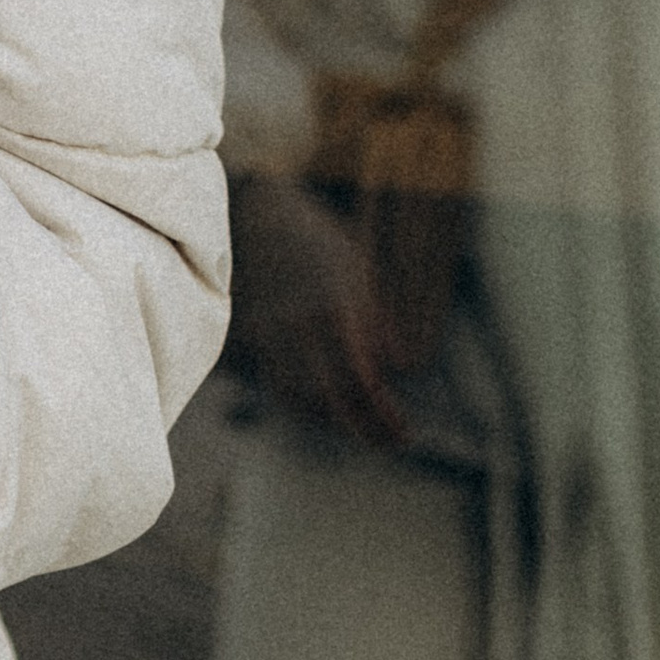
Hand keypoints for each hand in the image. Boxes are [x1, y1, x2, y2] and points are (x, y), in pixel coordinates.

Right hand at [227, 175, 406, 447]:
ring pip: (301, 400)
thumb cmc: (318, 242)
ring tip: (367, 425)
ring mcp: (271, 336)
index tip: (405, 433)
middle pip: (331, 400)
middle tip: (392, 441)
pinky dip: (306, 406)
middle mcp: (299, 329)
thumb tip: (401, 368)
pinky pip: (280, 386)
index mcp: (333, 311)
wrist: (257, 217)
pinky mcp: (254, 340)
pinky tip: (329, 408)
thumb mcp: (359, 273)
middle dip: (364, 428)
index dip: (383, 415)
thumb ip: (378, 323)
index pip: (361, 382)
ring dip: (335, 420)